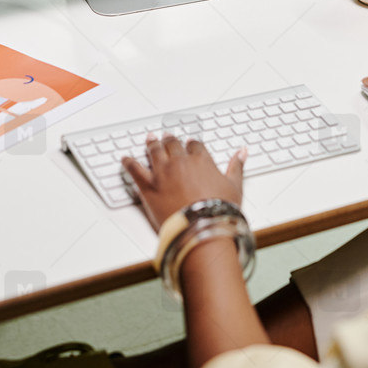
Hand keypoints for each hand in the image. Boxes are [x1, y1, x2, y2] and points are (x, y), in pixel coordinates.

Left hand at [122, 133, 246, 231]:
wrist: (200, 229)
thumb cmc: (218, 211)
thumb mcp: (235, 187)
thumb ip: (236, 167)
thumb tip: (242, 153)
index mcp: (201, 160)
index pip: (194, 145)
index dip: (191, 145)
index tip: (189, 145)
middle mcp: (180, 162)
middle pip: (172, 145)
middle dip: (170, 140)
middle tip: (167, 137)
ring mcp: (162, 173)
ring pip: (154, 151)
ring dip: (151, 144)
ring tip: (149, 140)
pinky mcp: (148, 187)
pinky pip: (134, 170)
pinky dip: (128, 163)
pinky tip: (125, 159)